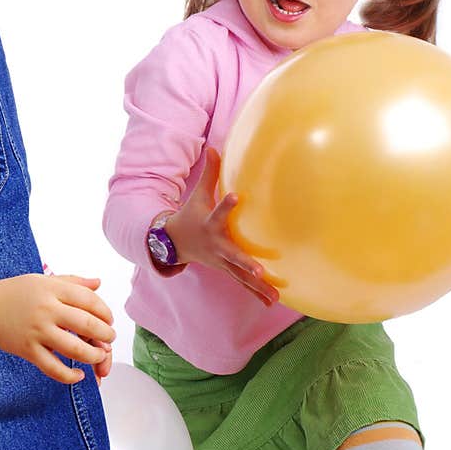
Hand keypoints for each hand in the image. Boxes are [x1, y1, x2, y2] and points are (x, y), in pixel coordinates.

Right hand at [0, 274, 115, 383]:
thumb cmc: (18, 292)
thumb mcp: (45, 280)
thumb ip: (73, 282)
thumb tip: (98, 283)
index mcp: (53, 289)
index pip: (89, 300)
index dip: (105, 312)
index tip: (108, 319)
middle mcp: (47, 309)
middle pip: (87, 324)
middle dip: (105, 334)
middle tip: (109, 338)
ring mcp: (37, 331)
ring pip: (74, 349)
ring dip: (93, 355)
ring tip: (99, 355)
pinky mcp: (28, 350)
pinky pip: (53, 368)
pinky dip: (70, 375)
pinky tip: (79, 375)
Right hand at [165, 147, 279, 305]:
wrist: (175, 243)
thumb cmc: (191, 215)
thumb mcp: (197, 195)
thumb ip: (209, 174)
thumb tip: (214, 147)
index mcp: (210, 225)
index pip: (218, 213)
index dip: (226, 205)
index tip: (235, 196)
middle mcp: (217, 246)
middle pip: (232, 255)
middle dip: (244, 263)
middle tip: (258, 269)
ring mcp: (222, 262)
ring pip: (240, 275)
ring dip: (257, 285)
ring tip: (275, 295)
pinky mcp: (227, 270)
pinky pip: (243, 283)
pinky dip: (257, 293)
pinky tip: (273, 302)